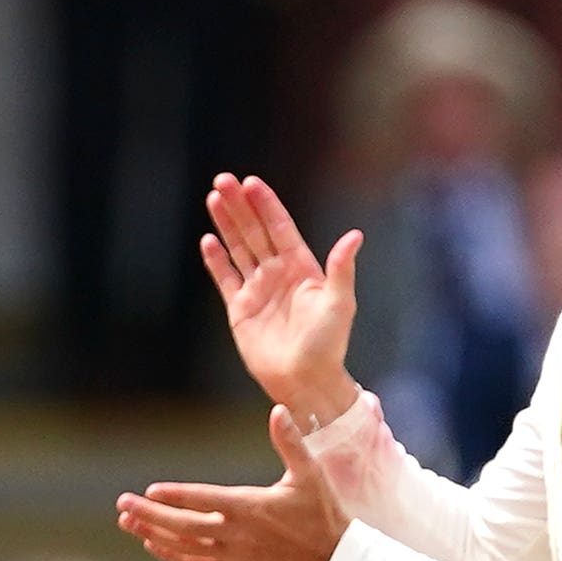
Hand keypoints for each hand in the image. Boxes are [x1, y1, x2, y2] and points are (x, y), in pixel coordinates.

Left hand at [117, 407, 352, 560]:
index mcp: (250, 506)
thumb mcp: (309, 473)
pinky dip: (172, 555)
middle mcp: (236, 532)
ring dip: (153, 533)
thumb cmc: (321, 510)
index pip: (203, 499)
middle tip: (122, 503)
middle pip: (182, 525)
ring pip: (184, 545)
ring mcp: (234, 553)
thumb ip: (290, 442)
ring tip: (127, 522)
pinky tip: (152, 544)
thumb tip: (277, 410)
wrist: (332, 556)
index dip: (175, 496)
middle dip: (149, 514)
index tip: (149, 491)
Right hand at [197, 177, 362, 427]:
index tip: (252, 183)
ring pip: (238, 248)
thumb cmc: (329, 343)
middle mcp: (278, 273)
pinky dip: (216, 260)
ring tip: (213, 198)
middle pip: (254, 231)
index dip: (266, 205)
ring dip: (226, 224)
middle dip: (239, 206)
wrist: (305, 380)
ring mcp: (258, 290)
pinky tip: (208, 240)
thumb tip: (354, 235)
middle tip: (223, 180)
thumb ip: (341, 268)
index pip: (280, 228)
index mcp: (302, 267)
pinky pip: (226, 278)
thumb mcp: (340, 303)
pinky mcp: (240, 310)